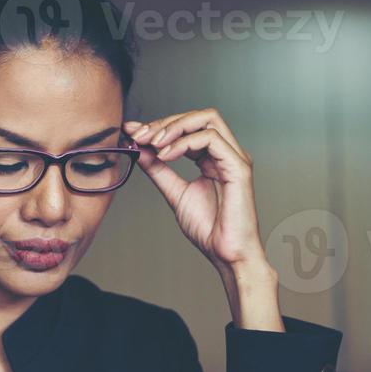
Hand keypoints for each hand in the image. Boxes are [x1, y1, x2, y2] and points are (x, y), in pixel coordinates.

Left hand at [124, 109, 264, 270]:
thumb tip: (139, 149)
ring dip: (175, 127)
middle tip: (139, 135)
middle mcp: (226, 153)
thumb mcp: (175, 193)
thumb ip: (158, 170)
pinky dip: (184, 142)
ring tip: (153, 144)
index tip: (132, 133)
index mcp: (213, 158)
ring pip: (208, 119)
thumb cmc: (209, 229)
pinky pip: (211, 139)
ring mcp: (234, 158)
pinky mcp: (239, 167)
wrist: (226, 255)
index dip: (159, 126)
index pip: (188, 127)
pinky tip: (166, 155)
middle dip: (165, 122)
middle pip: (198, 117)